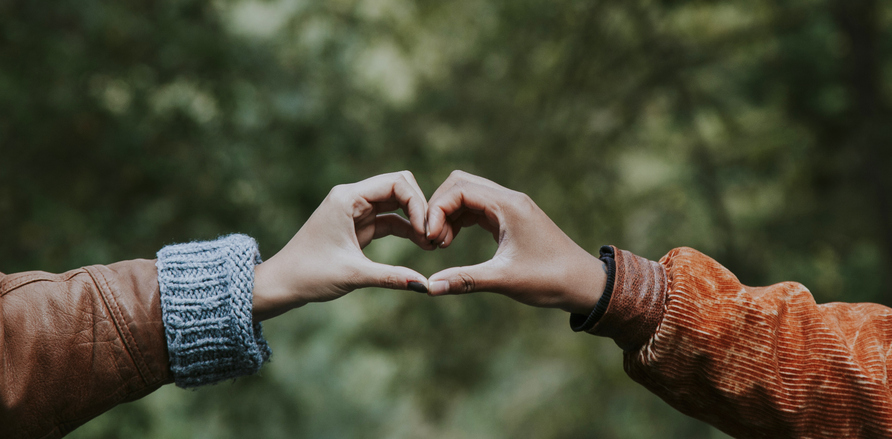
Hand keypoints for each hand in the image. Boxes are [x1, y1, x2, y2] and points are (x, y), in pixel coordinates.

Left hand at [252, 171, 433, 320]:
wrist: (282, 284)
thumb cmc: (309, 275)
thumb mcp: (353, 275)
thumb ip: (391, 277)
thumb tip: (424, 286)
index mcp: (347, 198)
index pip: (396, 183)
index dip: (418, 204)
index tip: (427, 231)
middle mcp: (352, 197)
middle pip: (399, 187)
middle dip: (420, 208)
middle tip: (434, 236)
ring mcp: (356, 210)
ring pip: (397, 204)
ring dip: (415, 220)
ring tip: (432, 244)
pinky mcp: (358, 225)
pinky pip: (390, 220)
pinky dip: (406, 230)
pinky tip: (421, 245)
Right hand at [425, 170, 604, 314]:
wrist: (585, 284)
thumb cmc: (550, 279)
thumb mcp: (504, 280)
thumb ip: (465, 280)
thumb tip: (429, 287)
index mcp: (509, 205)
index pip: (459, 190)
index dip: (436, 211)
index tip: (430, 239)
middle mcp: (509, 199)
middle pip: (460, 184)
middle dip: (439, 208)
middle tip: (431, 240)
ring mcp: (510, 208)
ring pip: (467, 196)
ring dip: (448, 215)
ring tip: (440, 245)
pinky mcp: (510, 219)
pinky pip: (477, 209)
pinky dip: (459, 221)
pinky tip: (451, 242)